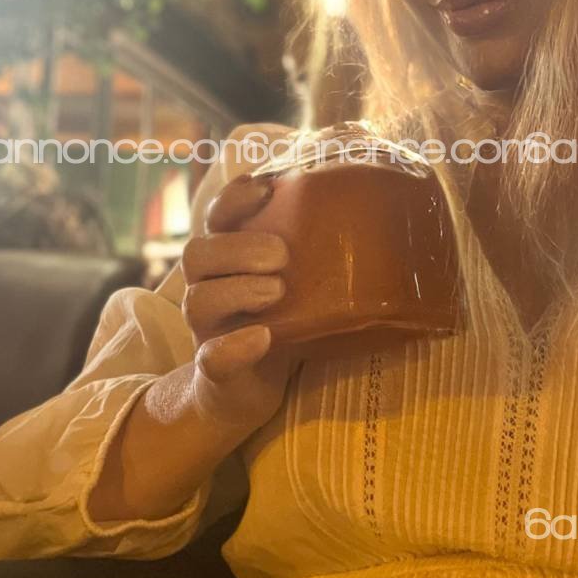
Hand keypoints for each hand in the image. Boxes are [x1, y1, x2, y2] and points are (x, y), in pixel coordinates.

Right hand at [180, 171, 291, 437]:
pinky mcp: (216, 370)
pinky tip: (261, 337)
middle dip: (238, 247)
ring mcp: (207, 330)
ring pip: (198, 301)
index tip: (266, 188)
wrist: (254, 388)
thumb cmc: (285, 319)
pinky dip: (234, 347)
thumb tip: (380, 208)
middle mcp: (207, 287)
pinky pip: (211, 358)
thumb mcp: (300, 279)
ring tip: (277, 290)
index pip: (215, 217)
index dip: (233, 199)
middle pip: (197, 253)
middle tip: (282, 254)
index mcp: (225, 259)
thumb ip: (316, 246)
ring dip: (237, 290)